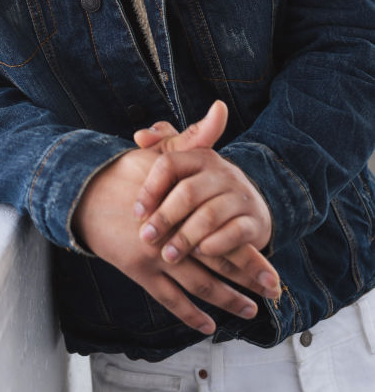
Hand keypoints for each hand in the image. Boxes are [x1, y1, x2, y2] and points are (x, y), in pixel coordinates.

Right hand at [72, 106, 277, 335]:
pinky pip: (169, 298)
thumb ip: (196, 137)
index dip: (253, 255)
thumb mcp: (163, 153)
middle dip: (249, 279)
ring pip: (198, 285)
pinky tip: (208, 324)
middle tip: (274, 294)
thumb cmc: (126, 170)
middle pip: (219, 263)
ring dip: (226, 299)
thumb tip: (221, 109)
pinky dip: (190, 313)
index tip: (276, 274)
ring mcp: (156, 256)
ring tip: (251, 310)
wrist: (85, 193)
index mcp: (183, 206)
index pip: (227, 234)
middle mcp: (173, 235)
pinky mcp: (139, 270)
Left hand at [134, 102, 274, 290]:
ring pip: (209, 216)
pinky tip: (199, 253)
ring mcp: (241, 196)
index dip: (150, 189)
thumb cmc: (204, 189)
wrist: (249, 209)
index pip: (169, 164)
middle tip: (147, 238)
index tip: (137, 214)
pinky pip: (234, 233)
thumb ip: (161, 148)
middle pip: (188, 192)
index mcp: (200, 156)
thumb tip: (139, 136)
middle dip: (164, 218)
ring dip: (185, 237)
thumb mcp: (185, 167)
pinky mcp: (255, 221)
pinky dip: (215, 245)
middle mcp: (222, 172)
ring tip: (168, 254)